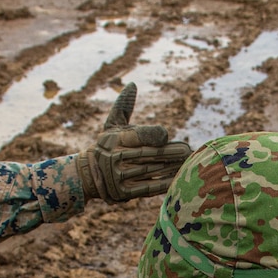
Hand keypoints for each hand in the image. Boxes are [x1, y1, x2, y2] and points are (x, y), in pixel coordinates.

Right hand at [78, 84, 191, 202]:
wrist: (89, 175)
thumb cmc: (108, 144)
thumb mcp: (112, 123)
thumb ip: (124, 105)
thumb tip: (132, 85)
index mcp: (113, 139)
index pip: (137, 136)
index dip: (152, 135)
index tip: (167, 136)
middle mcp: (114, 158)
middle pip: (147, 154)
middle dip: (170, 153)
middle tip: (187, 150)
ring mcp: (118, 177)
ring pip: (151, 170)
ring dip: (172, 167)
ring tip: (188, 163)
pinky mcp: (124, 193)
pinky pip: (148, 187)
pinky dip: (164, 183)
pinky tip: (179, 179)